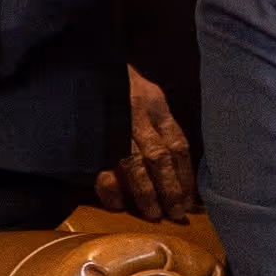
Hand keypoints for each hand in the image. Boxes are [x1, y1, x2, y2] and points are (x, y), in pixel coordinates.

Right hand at [94, 68, 198, 219]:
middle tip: (177, 214)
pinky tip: (117, 205)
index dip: (186, 173)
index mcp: (154, 103)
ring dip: (145, 194)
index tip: (192, 198)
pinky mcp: (90, 134)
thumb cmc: (117, 80)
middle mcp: (136, 114)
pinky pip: (100, 166)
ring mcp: (112, 124)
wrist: (83, 60)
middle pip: (159, 158)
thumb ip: (159, 119)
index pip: (178, 143)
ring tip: (154, 215)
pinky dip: (110, 188)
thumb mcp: (145, 90)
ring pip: (134, 165)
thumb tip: (176, 157)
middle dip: (170, 189)